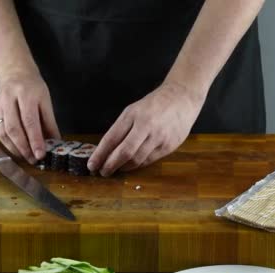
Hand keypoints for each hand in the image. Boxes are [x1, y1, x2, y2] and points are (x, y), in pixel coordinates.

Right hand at [0, 72, 59, 163]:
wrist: (14, 72)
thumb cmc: (32, 87)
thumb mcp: (45, 100)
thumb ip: (49, 122)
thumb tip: (55, 142)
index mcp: (25, 94)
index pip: (30, 121)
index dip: (35, 140)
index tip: (41, 154)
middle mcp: (9, 100)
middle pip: (14, 128)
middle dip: (24, 147)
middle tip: (34, 159)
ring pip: (4, 132)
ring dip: (15, 148)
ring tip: (26, 157)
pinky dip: (7, 144)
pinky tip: (16, 150)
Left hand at [88, 81, 205, 176]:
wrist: (182, 98)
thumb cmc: (154, 105)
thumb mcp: (134, 110)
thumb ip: (122, 129)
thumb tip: (107, 150)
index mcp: (132, 115)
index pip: (111, 139)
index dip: (100, 155)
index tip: (91, 165)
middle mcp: (145, 126)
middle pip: (124, 152)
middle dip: (110, 165)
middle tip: (102, 172)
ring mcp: (158, 137)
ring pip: (137, 159)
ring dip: (123, 167)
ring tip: (116, 169)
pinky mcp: (169, 145)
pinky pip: (149, 160)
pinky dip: (138, 165)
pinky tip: (132, 165)